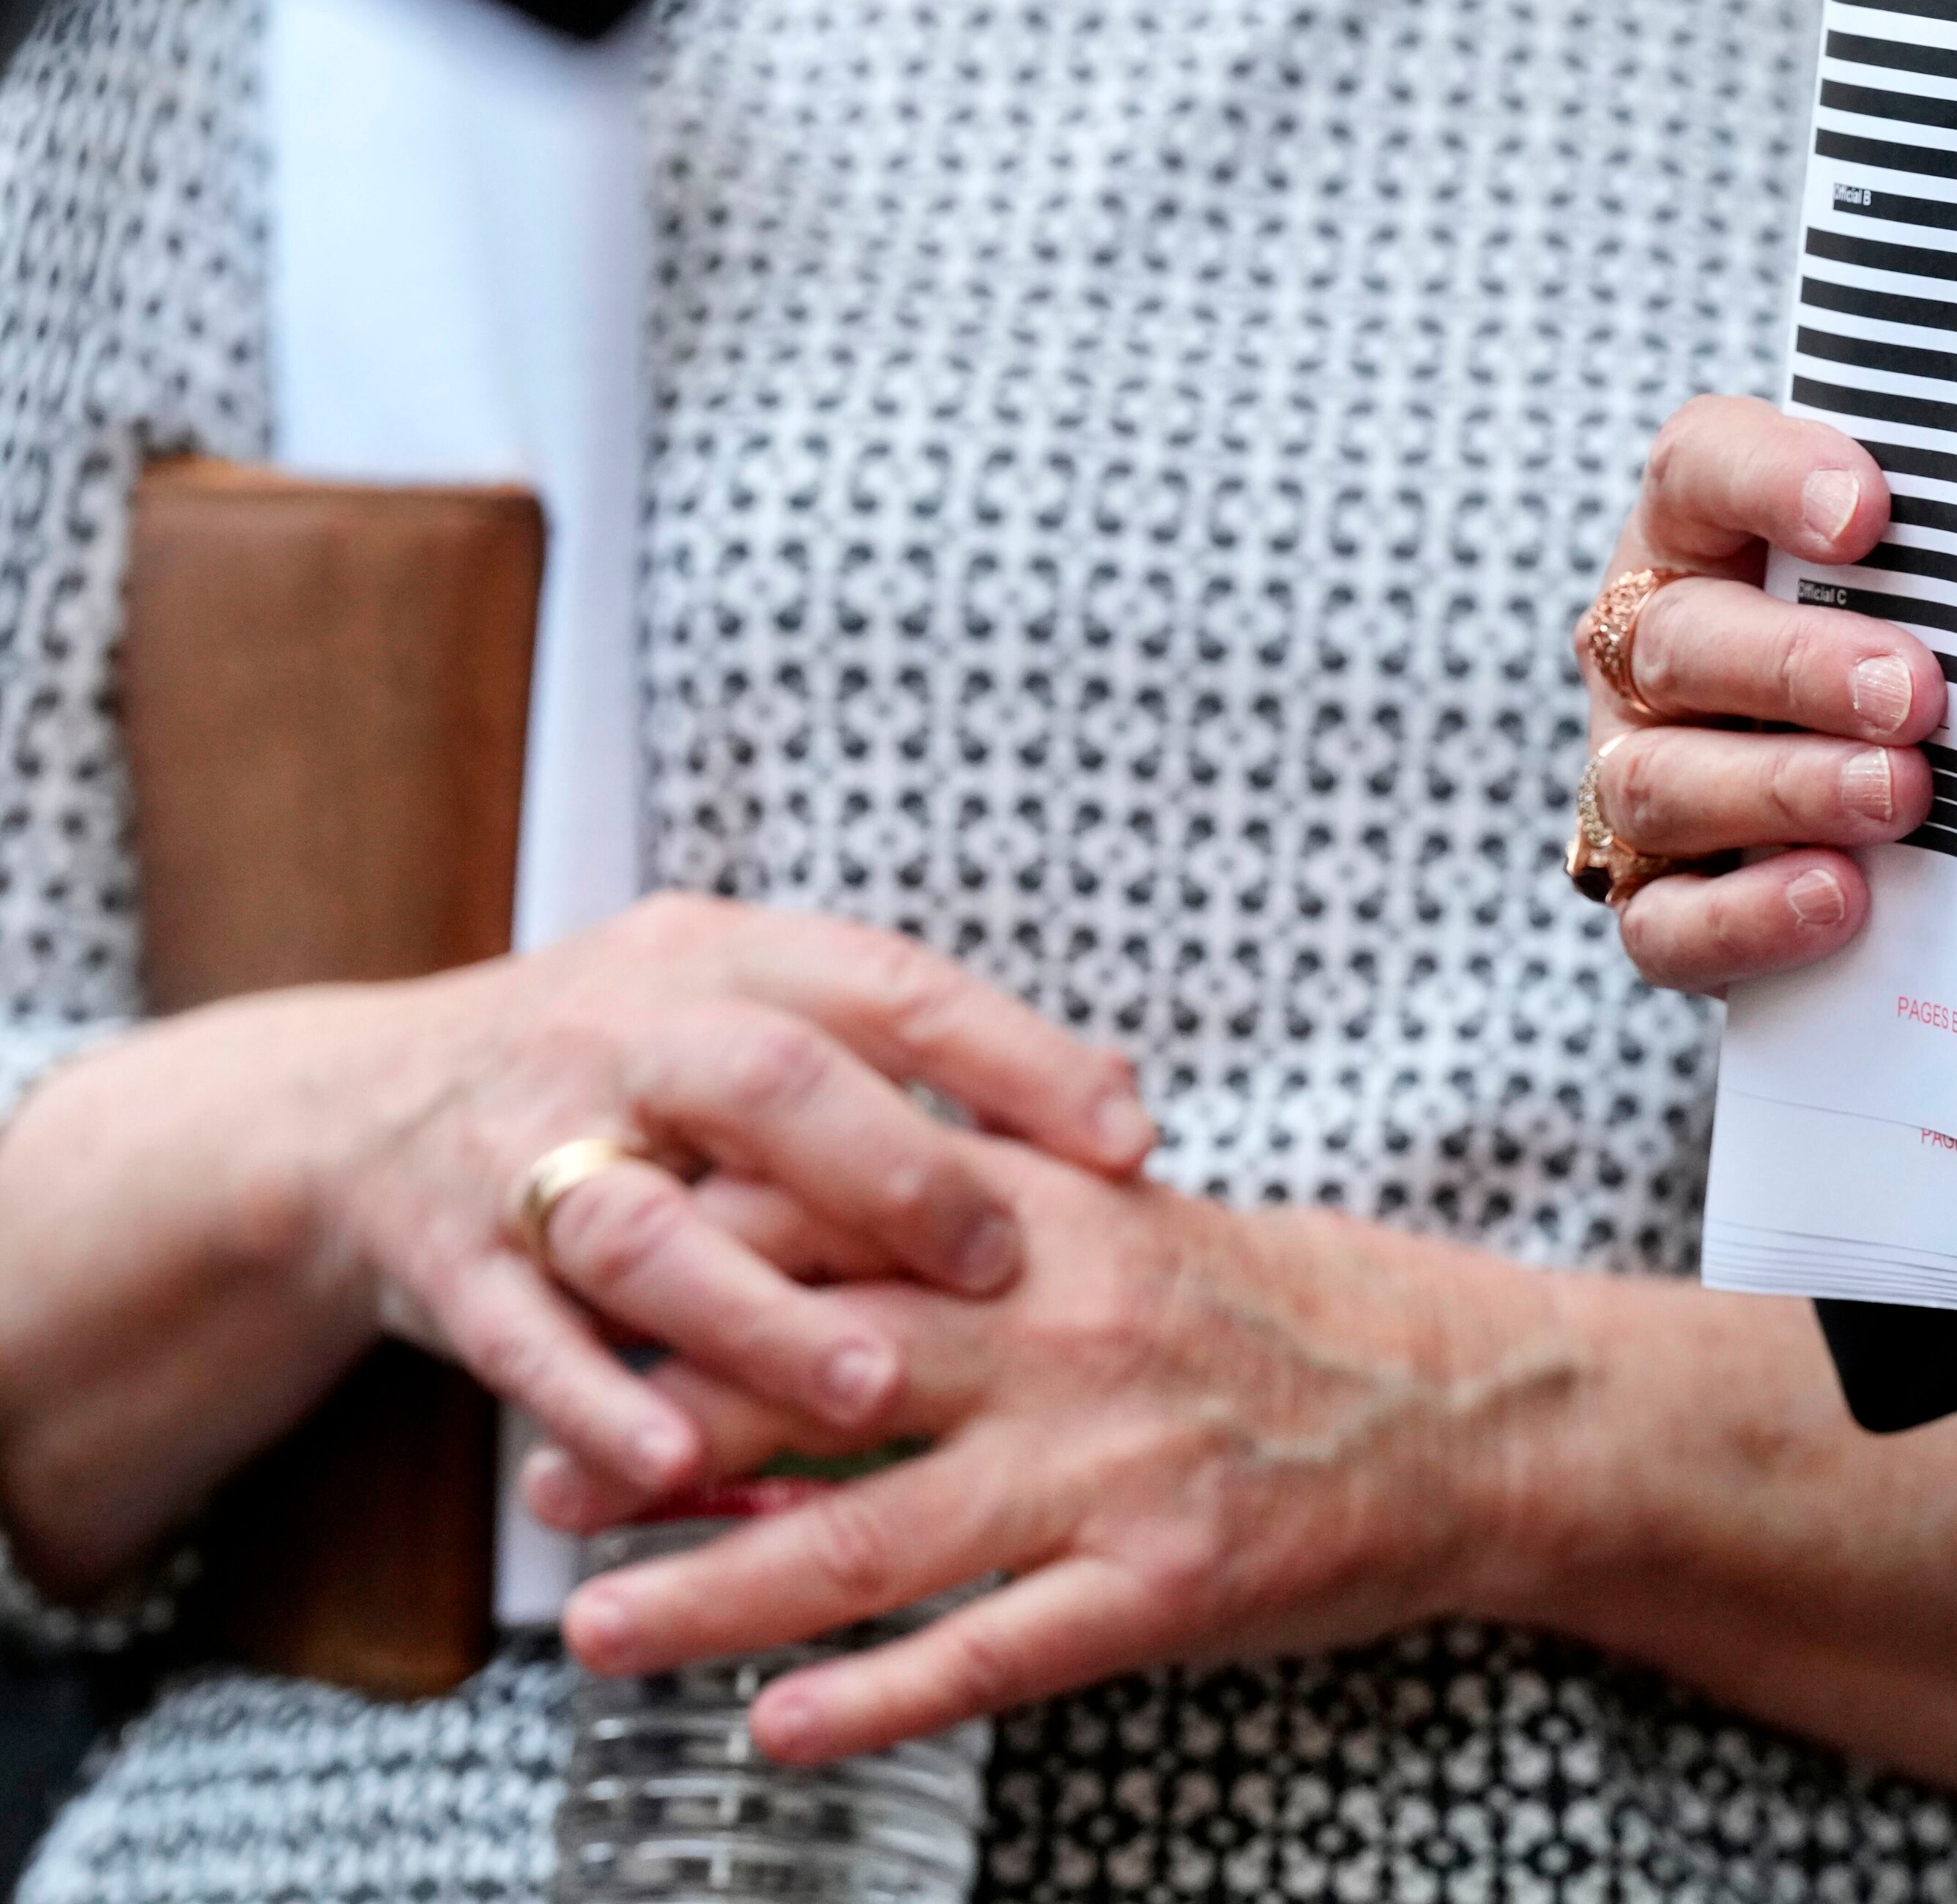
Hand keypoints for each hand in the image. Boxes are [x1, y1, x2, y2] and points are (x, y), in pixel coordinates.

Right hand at [0, 892, 1151, 1589]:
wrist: (355, 1111)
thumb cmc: (621, 1072)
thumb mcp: (751, 1013)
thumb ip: (914, 1060)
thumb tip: (1119, 1103)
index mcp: (721, 962)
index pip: (890, 987)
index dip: (1015, 1059)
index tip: (1128, 1139)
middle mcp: (624, 1035)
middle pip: (766, 1082)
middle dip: (892, 1172)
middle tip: (999, 1260)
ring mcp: (522, 1146)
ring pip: (642, 1229)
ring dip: (757, 1316)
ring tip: (867, 1393)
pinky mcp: (443, 1258)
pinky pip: (521, 1340)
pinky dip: (599, 1406)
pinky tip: (673, 1467)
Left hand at [533, 1142, 1956, 1835]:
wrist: (1487, 1404)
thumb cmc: (1308, 1312)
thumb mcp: (1148, 1236)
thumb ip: (998, 1246)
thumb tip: (830, 1276)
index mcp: (1064, 1228)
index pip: (843, 1225)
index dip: (699, 1263)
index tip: (583, 1293)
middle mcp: (1073, 1336)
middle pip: (822, 1381)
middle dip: (666, 1431)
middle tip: (541, 1478)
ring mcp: (1116, 1467)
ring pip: (875, 1535)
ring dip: (719, 1592)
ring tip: (594, 1634)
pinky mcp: (1165, 1585)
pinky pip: (996, 1651)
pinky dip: (879, 1696)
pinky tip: (778, 1736)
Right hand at [1576, 395, 1946, 991]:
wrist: (1891, 817)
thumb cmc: (1920, 650)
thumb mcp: (1936, 580)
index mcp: (1701, 536)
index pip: (1701, 468)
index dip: (1770, 481)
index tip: (1868, 512)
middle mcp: (1650, 653)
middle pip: (1681, 640)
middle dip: (1800, 665)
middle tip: (1915, 693)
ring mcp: (1640, 776)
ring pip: (1664, 782)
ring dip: (1786, 788)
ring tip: (1900, 796)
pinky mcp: (1656, 901)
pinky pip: (1665, 923)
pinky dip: (1747, 916)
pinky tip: (1838, 897)